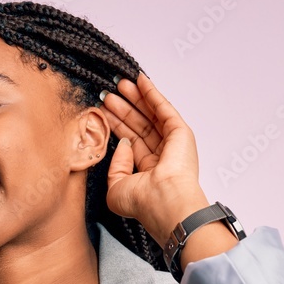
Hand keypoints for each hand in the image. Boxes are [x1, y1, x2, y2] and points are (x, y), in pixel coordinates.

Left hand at [99, 72, 209, 247]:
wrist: (164, 202)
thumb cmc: (143, 202)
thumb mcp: (116, 187)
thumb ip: (115, 166)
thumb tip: (123, 144)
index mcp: (148, 172)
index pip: (130, 141)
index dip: (116, 125)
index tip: (102, 111)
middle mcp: (162, 157)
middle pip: (139, 126)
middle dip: (123, 109)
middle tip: (108, 94)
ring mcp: (173, 144)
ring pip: (150, 115)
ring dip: (136, 98)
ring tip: (119, 84)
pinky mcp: (181, 133)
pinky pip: (164, 108)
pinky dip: (152, 93)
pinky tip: (140, 80)